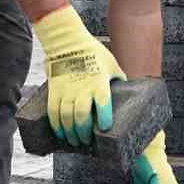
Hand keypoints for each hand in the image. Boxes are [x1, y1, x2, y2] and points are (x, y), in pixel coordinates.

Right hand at [33, 5, 124, 145]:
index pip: (103, 104)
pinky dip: (57, 126)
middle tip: (87, 141)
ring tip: (75, 141)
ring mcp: (67, 91)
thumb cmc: (94, 53)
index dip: (104, 119)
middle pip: (81, 116)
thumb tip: (129, 92)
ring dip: (70, 133)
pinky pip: (54, 112)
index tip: (105, 128)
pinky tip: (61, 133)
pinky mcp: (55, 91)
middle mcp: (82, 89)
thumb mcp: (112, 65)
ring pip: (66, 118)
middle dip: (84, 132)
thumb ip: (119, 80)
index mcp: (99, 83)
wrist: (68, 43)